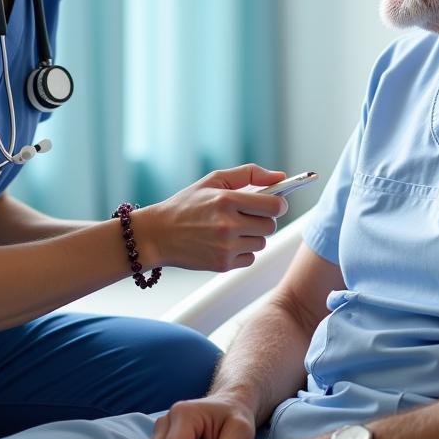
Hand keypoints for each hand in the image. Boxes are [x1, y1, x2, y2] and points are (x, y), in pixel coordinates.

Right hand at [133, 164, 288, 271]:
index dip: (278, 203)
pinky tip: (226, 243)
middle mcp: (228, 225)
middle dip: (264, 219)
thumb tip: (281, 177)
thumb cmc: (187, 205)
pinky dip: (243, 251)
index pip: (274, 205)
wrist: (158, 235)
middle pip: (270, 225)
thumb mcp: (214, 180)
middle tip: (248, 215)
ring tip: (232, 229)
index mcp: (226, 200)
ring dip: (253, 235)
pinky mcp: (223, 265)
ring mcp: (226, 247)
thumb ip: (249, 174)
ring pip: (262, 242)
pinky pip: (250, 258)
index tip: (274, 203)